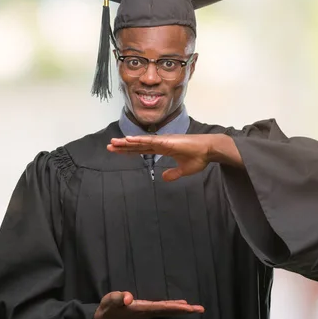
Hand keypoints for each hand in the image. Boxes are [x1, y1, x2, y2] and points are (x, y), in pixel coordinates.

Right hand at [90, 291, 203, 318]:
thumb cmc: (107, 308)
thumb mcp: (111, 300)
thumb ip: (119, 298)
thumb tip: (127, 297)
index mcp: (142, 309)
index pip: (163, 308)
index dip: (176, 308)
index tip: (190, 308)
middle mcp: (147, 312)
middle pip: (169, 311)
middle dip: (185, 310)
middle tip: (201, 309)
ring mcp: (147, 312)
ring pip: (167, 310)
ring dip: (181, 309)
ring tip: (193, 308)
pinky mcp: (144, 311)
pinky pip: (162, 309)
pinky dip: (172, 307)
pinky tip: (177, 306)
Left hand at [107, 134, 236, 180]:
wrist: (208, 151)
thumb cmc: (198, 157)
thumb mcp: (183, 170)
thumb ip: (173, 174)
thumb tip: (163, 178)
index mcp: (163, 149)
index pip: (142, 150)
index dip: (129, 151)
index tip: (117, 151)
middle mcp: (160, 143)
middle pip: (137, 145)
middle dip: (123, 146)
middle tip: (109, 146)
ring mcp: (163, 141)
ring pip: (140, 142)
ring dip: (126, 142)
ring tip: (113, 143)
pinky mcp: (166, 141)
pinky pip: (150, 141)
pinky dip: (138, 140)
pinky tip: (128, 140)